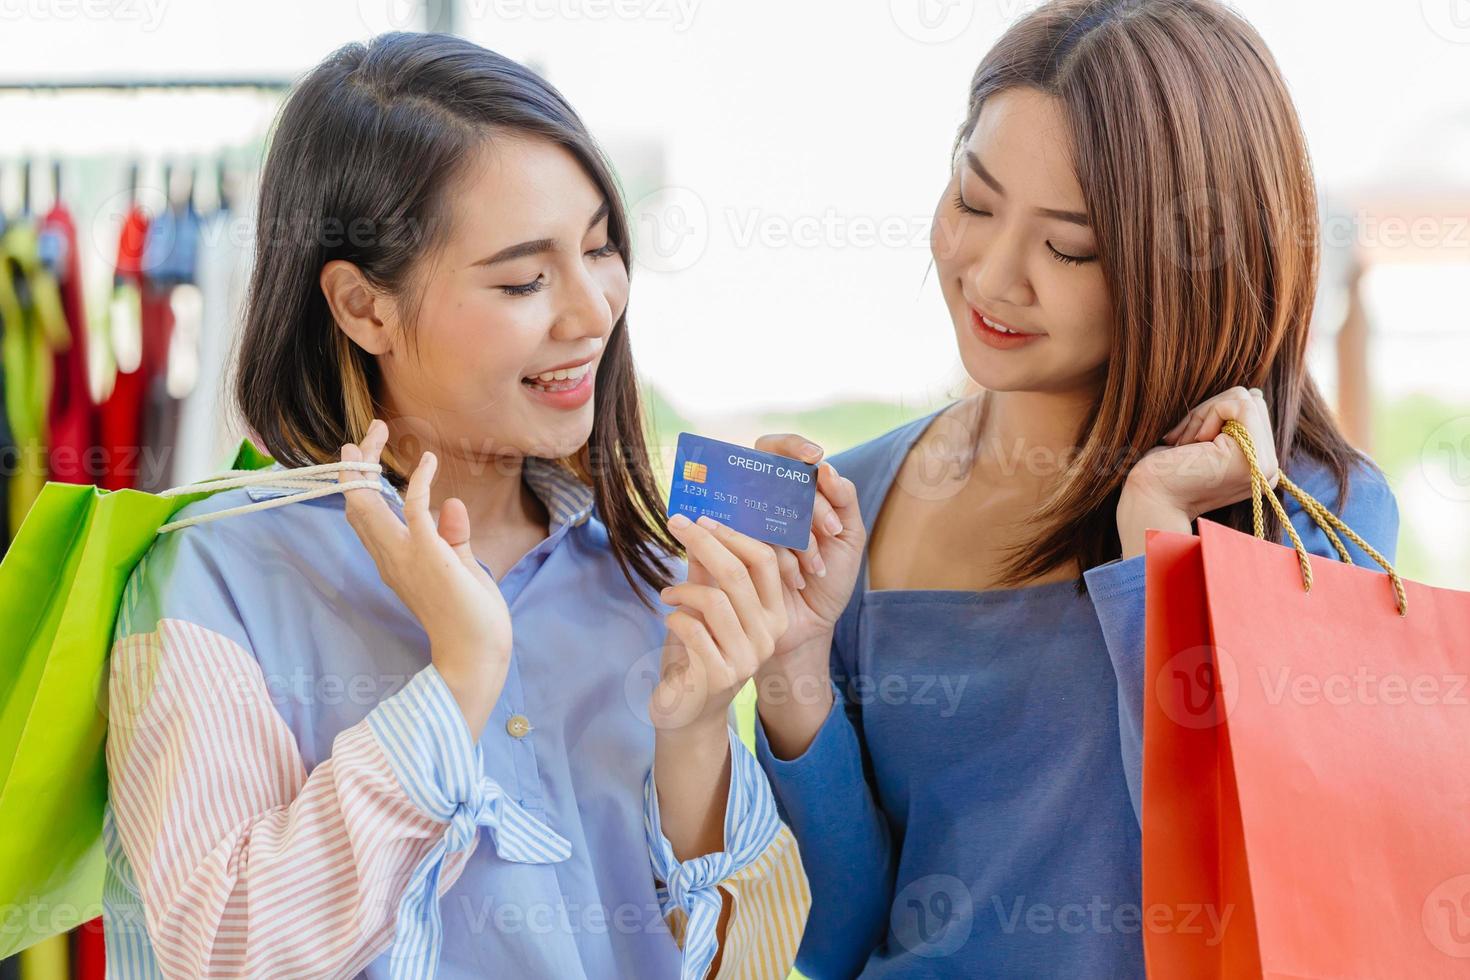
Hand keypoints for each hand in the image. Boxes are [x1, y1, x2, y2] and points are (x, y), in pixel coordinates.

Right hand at [338, 419, 511, 737]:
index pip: (366, 517)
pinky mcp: (427, 554)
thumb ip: (452, 538)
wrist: (477, 654)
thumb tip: (449, 504)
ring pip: (368, 504)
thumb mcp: (460, 569)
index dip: (360, 484)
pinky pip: (414, 507)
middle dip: (357, 466)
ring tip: (378, 433)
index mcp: (394, 562)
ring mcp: (405, 556)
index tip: (364, 454)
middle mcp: (390, 558)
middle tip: (367, 433)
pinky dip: (419, 481)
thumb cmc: (471, 619)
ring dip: (371, 465)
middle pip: (357, 504)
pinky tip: (429, 461)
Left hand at [651, 513, 788, 734]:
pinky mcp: (720, 675)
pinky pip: (693, 628)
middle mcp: (768, 636)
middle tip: (676, 525)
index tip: (701, 518)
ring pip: (715, 599)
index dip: (733, 534)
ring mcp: (747, 658)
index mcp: (774, 615)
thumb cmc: (697, 655)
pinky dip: (675, 617)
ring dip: (683, 588)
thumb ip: (707, 572)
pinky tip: (669, 619)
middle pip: (738, 574)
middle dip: (704, 543)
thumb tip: (699, 526)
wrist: (687, 712)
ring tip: (668, 593)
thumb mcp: (706, 608)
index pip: (766, 561)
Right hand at [750, 434, 864, 662]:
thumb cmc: (829, 578)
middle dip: (810, 505)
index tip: (815, 458)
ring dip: (801, 538)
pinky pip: (753, 540)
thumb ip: (844, 499)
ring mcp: (742, 525)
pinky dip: (784, 559)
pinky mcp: (729, 551)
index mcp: (789, 492)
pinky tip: (796, 579)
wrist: (810, 624)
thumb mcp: (848, 536)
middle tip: (831, 531)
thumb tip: (825, 467)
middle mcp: (760, 503)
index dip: (791, 446)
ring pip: (763, 508)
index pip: (776, 450)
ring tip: (816, 565)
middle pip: (771, 477)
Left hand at [1117, 387, 1278, 557]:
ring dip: (1205, 414)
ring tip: (1188, 444)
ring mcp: (1264, 466)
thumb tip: (1256, 393)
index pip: (1253, 412)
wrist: (1148, 497)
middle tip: (1185, 442)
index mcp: (1259, 467)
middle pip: (1253, 402)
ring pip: (1246, 399)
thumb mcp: (1205, 441)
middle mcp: (1269, 469)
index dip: (1214, 414)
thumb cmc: (1164, 470)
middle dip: (1210, 411)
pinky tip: (1195, 443)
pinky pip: (1240, 405)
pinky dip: (1209, 414)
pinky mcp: (1251, 458)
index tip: (1186, 441)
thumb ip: (1233, 424)